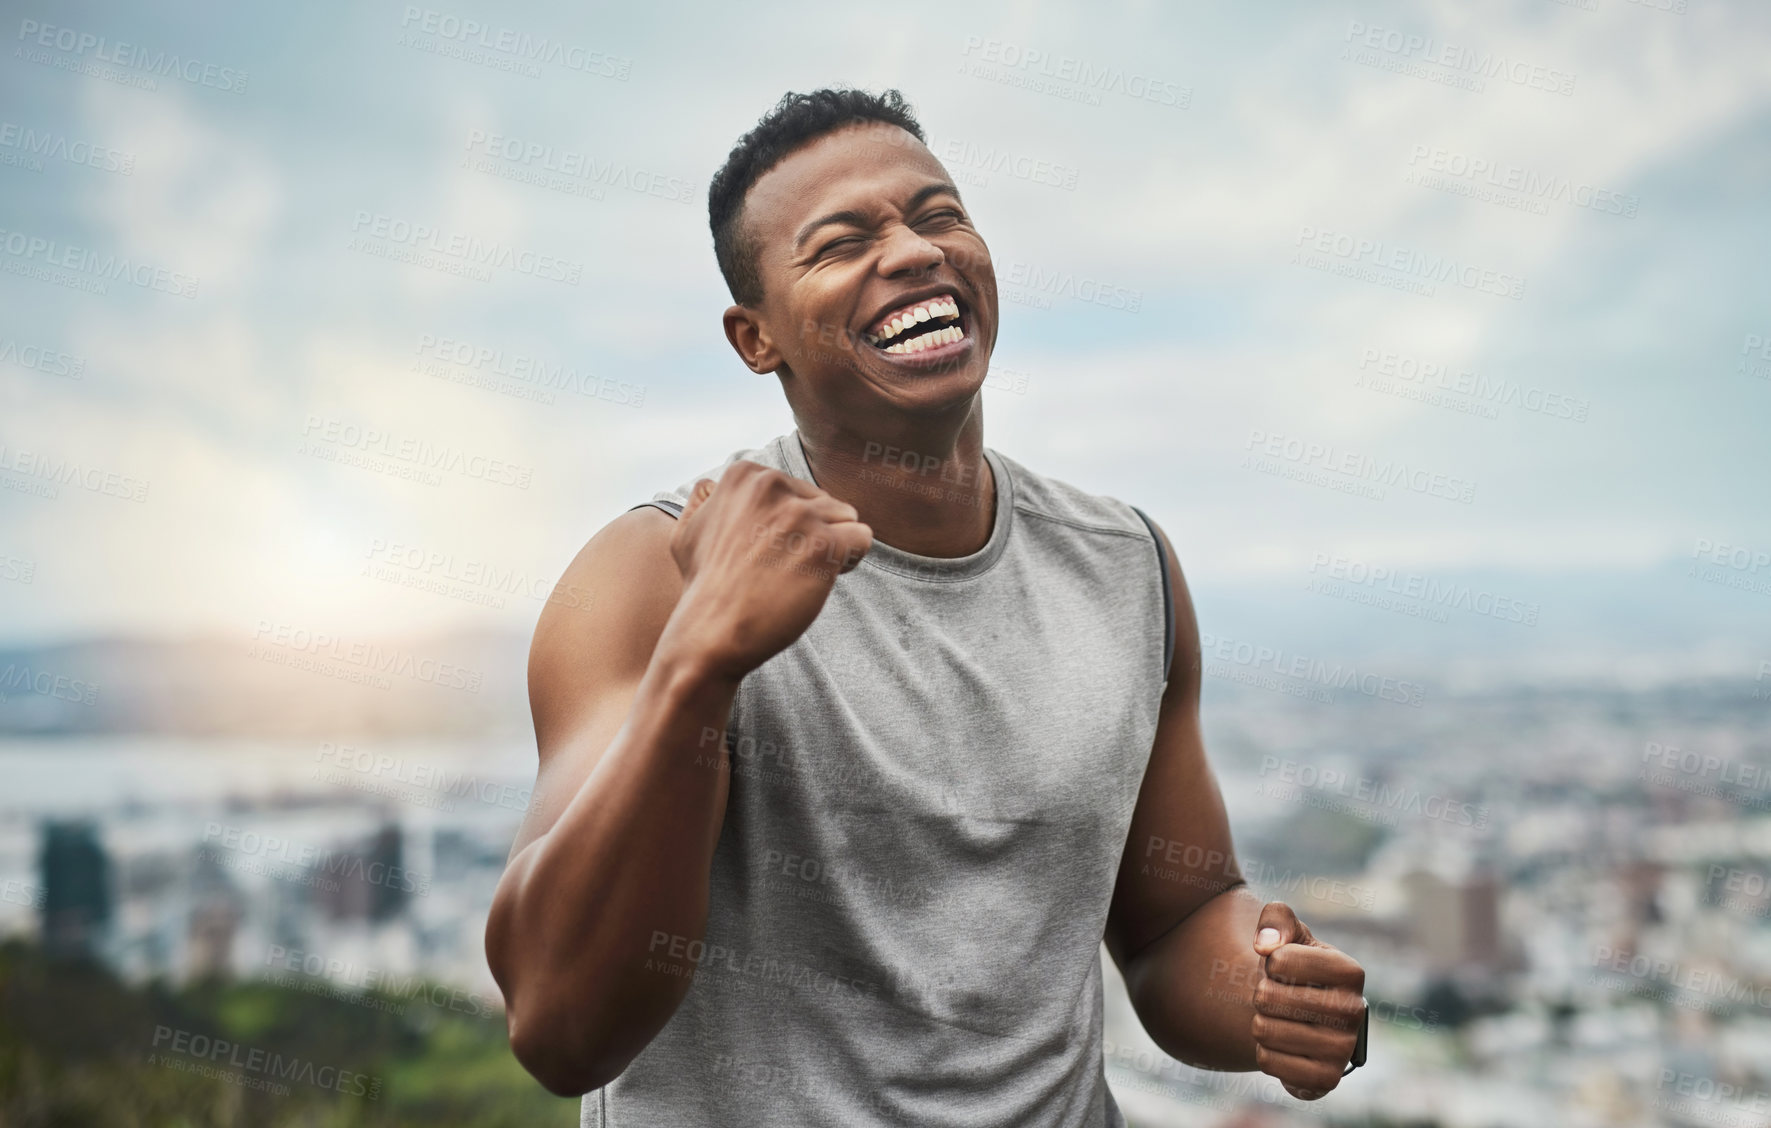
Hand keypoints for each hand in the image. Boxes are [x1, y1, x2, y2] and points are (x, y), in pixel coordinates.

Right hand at [664, 460, 871, 681]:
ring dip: (833, 546)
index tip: (768, 550)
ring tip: (803, 574)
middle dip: (814, 533)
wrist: (710, 631)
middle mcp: (771, 486)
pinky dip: (851, 559)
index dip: (792, 523)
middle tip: (784, 567)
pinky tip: (823, 578)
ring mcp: (798, 514)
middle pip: (824, 502)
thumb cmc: (703, 588)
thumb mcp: (688, 530)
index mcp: (744, 476)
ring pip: (846, 517)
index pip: (796, 489)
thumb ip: (705, 501)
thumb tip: (710, 485)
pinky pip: (862, 538)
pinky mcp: (823, 544)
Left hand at [1249, 901, 1365, 1099]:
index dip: (1270, 962)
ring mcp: (1343, 1049)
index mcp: (1350, 971)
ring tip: (1281, 1019)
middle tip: (1278, 996)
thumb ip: (1276, 918)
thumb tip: (1265, 945)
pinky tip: (1285, 1045)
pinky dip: (1264, 1052)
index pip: (1279, 960)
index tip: (1284, 968)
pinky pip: (1267, 1062)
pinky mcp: (1325, 1080)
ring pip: (1263, 1030)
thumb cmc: (1294, 966)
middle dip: (1261, 993)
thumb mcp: (1288, 931)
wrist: (1300, 1014)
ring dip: (1260, 1022)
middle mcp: (1354, 1011)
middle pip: (1266, 997)